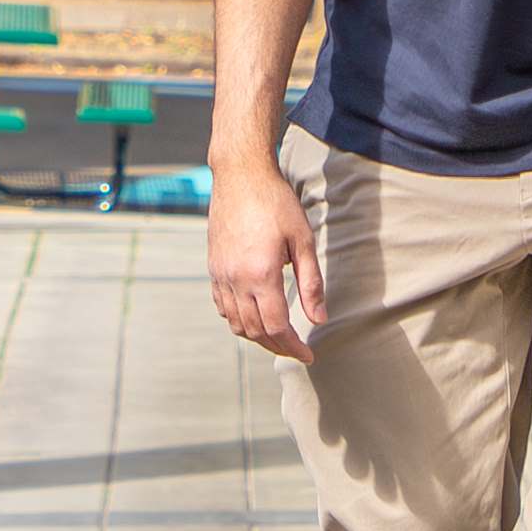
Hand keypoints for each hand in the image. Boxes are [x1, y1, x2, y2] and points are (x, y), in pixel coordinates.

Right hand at [208, 153, 327, 358]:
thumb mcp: (303, 240)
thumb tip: (319, 318)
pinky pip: (222, 306)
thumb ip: (311, 282)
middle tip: (297, 350)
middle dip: (278, 347)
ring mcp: (220, 275)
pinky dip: (238, 320)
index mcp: (261, 274)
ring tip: (278, 338)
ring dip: (257, 337)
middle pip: (255, 331)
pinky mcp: (213, 268)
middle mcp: (236, 279)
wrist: (240, 175)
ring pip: (236, 323)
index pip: (277, 327)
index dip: (294, 347)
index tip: (309, 355)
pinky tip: (253, 317)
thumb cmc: (276, 202)